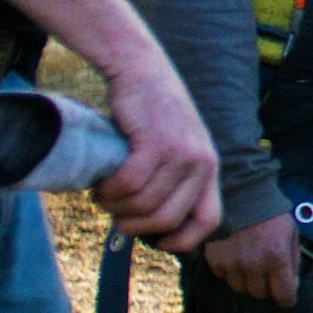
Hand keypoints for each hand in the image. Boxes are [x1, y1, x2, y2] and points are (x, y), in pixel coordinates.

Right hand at [89, 55, 220, 253]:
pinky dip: (109, 190)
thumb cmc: (150, 115)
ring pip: (143, 204)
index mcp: (209, 169)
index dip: (182, 240)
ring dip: (115, 207)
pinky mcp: (156, 143)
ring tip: (104, 194)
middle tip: (114, 213)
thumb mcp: (175, 148)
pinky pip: (128, 185)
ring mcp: (181, 153)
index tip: (155, 242)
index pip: (208, 221)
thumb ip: (171, 181)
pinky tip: (102, 183)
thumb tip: (147, 224)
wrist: (142, 69)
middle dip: (134, 225)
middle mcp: (202, 163)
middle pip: (166, 219)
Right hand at [203, 212, 299, 307]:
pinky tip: (235, 256)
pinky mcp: (215, 260)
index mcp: (277, 258)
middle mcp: (254, 265)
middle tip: (266, 273)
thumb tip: (293, 286)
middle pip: (260, 294)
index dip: (286, 299)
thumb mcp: (292, 234)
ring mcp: (232, 264)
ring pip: (240, 288)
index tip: (286, 297)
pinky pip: (223, 277)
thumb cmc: (271, 215)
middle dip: (266, 286)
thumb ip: (294, 261)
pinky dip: (229, 271)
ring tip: (249, 263)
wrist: (241, 196)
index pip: (284, 295)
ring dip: (246, 280)